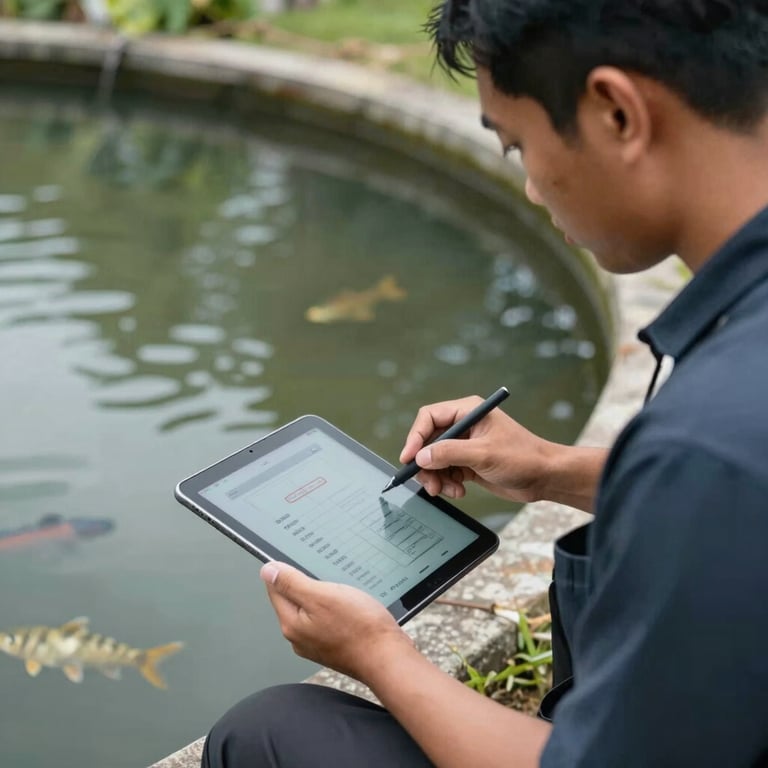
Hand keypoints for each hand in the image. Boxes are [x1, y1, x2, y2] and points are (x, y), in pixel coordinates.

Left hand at [260, 562, 413, 683]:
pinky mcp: (334, 646)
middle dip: (306, 583)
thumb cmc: (359, 627)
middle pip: (293, 600)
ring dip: (323, 596)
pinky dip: (335, 609)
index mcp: (291, 624)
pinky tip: (350, 605)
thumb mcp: (322, 596)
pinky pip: (327, 619)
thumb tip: (267, 571)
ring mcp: (317, 644)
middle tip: (325, 573)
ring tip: (341, 589)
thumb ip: (292, 583)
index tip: (299, 560)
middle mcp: (300, 638)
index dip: (285, 570)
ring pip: (312, 609)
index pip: (275, 589)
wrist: (388, 657)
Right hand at [399, 394, 555, 502]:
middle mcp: (464, 426)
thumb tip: (421, 456)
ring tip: (446, 490)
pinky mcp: (468, 463)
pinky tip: (459, 491)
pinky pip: (445, 472)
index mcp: (468, 411)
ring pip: (434, 460)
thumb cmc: (523, 457)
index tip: (409, 458)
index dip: (415, 437)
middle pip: (428, 441)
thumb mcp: (484, 454)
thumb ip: (450, 453)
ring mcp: (465, 445)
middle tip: (429, 483)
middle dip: (426, 464)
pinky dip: (447, 484)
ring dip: (436, 477)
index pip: (429, 417)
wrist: (545, 477)